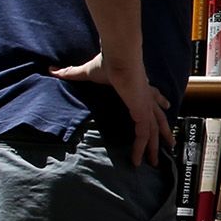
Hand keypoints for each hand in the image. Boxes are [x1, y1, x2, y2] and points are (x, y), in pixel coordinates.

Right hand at [51, 52, 170, 164]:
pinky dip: (140, 149)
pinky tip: (136, 161)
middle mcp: (146, 97)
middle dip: (164, 132)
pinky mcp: (141, 113)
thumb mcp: (86, 72)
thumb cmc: (106, 63)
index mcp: (139, 85)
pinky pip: (142, 136)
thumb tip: (51, 69)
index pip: (152, 95)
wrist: (119, 59)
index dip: (159, 101)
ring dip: (154, 147)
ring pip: (154, 131)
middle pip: (159, 118)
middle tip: (169, 143)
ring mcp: (146, 106)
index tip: (165, 105)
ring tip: (155, 162)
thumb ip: (70, 73)